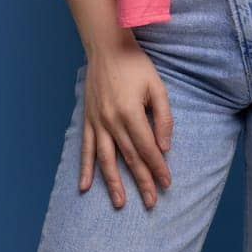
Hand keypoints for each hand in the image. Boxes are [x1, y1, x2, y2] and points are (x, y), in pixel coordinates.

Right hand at [78, 36, 173, 209]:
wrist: (107, 47)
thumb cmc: (136, 65)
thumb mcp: (157, 86)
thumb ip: (163, 117)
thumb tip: (164, 147)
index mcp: (131, 113)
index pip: (147, 148)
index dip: (157, 167)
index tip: (166, 183)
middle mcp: (112, 121)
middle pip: (129, 158)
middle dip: (142, 181)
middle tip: (151, 202)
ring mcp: (97, 122)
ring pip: (105, 159)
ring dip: (113, 183)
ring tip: (120, 203)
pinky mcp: (88, 120)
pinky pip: (86, 148)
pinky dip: (85, 168)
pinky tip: (85, 186)